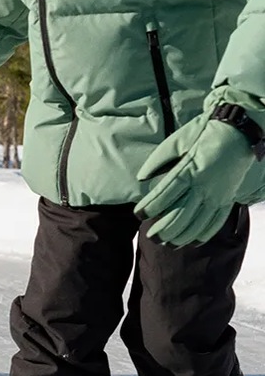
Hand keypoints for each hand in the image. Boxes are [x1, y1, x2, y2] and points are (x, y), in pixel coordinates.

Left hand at [135, 113, 254, 245]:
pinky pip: (216, 222)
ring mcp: (217, 195)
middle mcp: (203, 187)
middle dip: (163, 229)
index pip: (165, 195)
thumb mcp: (176, 142)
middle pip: (181, 215)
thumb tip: (141, 178)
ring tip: (167, 243)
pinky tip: (192, 241)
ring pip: (198, 223)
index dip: (150, 207)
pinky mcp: (227, 198)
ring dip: (181, 236)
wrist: (236, 132)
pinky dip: (203, 234)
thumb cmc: (202, 134)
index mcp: (188, 171)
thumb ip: (157, 161)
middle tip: (150, 236)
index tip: (139, 215)